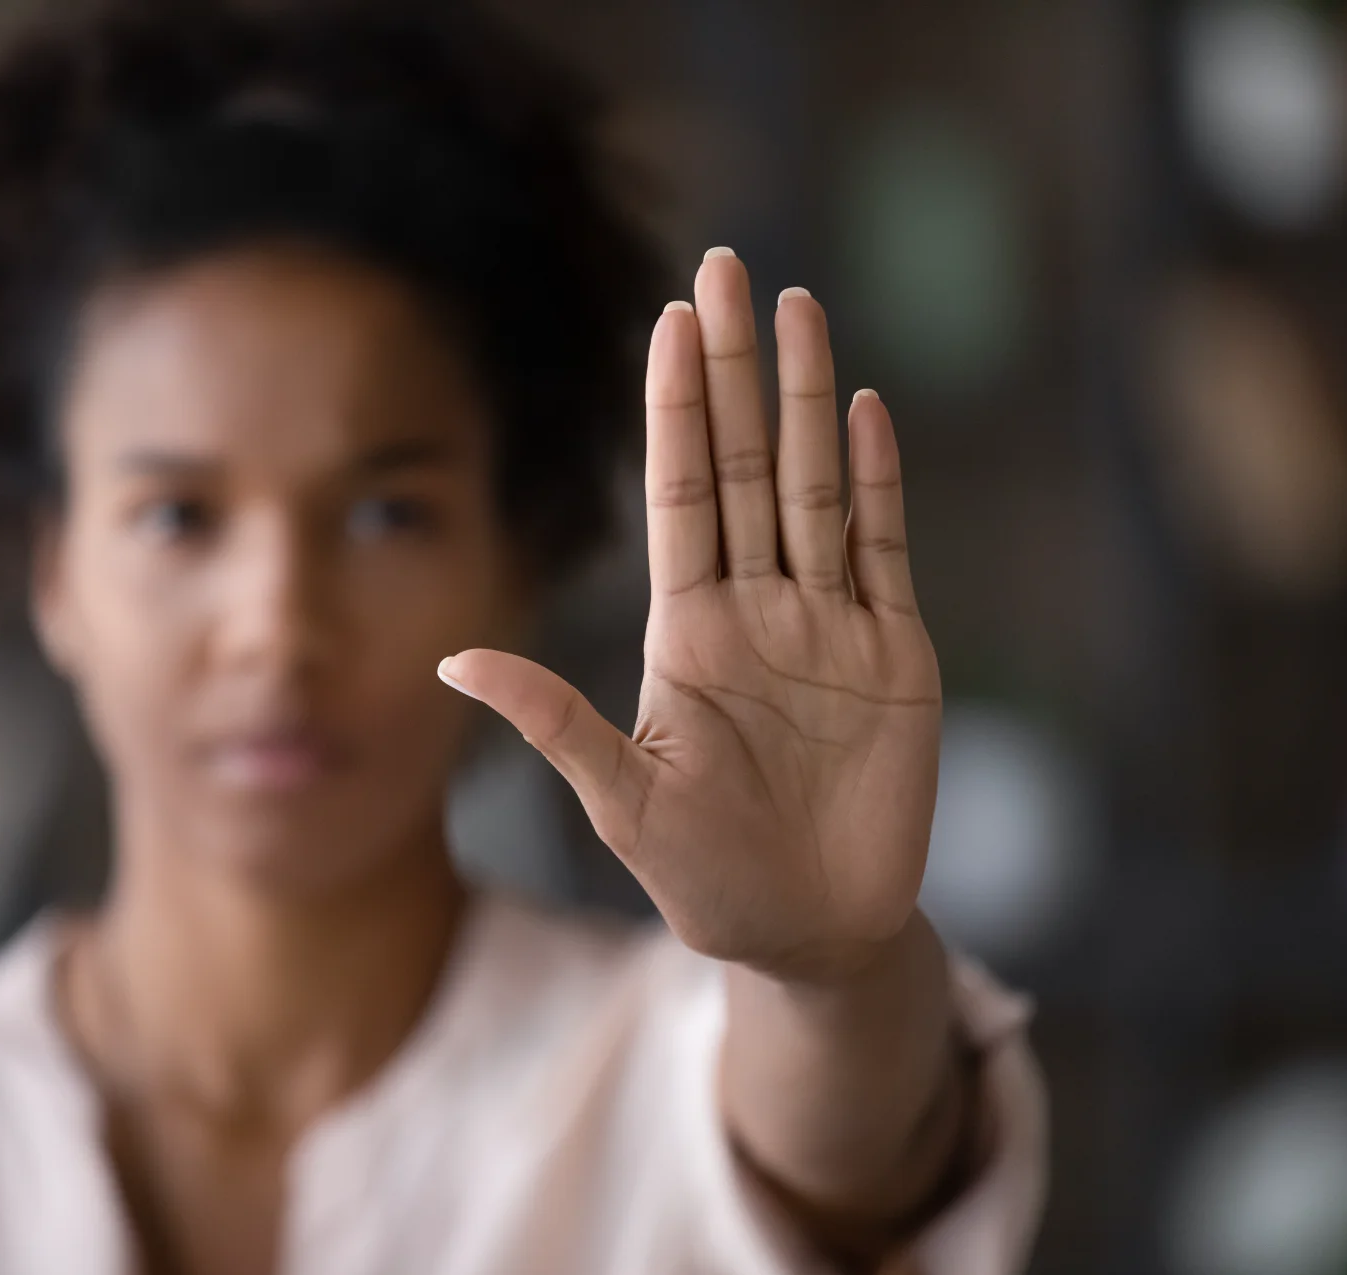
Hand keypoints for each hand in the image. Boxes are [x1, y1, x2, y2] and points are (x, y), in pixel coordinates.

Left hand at [440, 248, 940, 981]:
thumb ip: (553, 722)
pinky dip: (881, 484)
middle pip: (749, 465)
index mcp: (688, 633)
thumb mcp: (622, 801)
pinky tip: (868, 411)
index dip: (675, 410)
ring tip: (799, 308)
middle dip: (736, 369)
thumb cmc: (705, 878)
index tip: (665, 322)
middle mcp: (758, 610)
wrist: (811, 935)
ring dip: (811, 400)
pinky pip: (885, 553)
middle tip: (725, 268)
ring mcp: (829, 626)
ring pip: (820, 488)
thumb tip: (450, 661)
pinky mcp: (896, 658)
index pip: (681, 495)